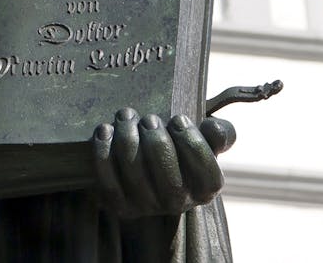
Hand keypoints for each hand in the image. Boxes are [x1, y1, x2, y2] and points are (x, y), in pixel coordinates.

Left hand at [91, 108, 233, 218]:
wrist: (149, 170)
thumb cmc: (181, 148)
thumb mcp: (206, 140)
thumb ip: (218, 133)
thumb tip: (214, 127)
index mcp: (206, 188)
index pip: (205, 170)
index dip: (190, 141)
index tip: (178, 119)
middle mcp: (178, 203)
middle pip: (167, 175)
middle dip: (155, 139)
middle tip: (149, 119)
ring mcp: (148, 207)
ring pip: (135, 173)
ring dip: (127, 138)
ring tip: (126, 116)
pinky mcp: (121, 205)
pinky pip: (108, 181)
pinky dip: (104, 152)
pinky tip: (105, 130)